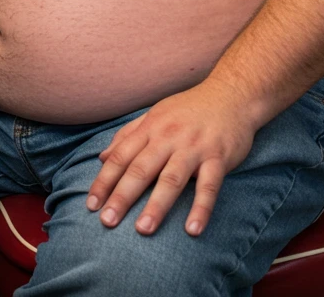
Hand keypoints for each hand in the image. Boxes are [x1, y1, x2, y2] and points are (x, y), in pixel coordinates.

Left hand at [87, 80, 256, 237]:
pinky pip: (209, 186)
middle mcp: (169, 137)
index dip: (104, 181)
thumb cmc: (189, 108)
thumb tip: (101, 158)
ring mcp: (194, 147)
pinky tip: (193, 229)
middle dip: (122, 196)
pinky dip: (201, 208)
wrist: (232, 94)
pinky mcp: (219, 157)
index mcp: (151, 128)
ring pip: (172, 178)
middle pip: (141, 169)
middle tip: (107, 221)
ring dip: (157, 205)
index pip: (121, 156)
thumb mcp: (155, 115)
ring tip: (143, 229)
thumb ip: (128, 135)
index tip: (91, 204)